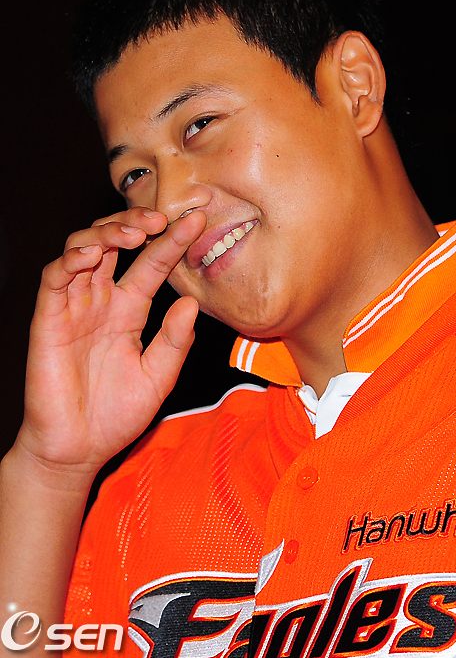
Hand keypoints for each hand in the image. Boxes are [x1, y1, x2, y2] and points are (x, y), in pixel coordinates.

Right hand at [17, 207, 205, 477]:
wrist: (78, 451)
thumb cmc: (116, 415)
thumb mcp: (158, 377)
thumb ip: (174, 341)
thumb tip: (192, 305)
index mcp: (130, 311)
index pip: (152, 264)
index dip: (172, 240)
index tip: (196, 220)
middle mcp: (102, 301)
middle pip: (114, 244)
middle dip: (135, 222)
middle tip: (161, 217)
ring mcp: (74, 307)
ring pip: (82, 250)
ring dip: (106, 232)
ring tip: (133, 231)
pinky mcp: (47, 320)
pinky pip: (55, 279)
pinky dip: (71, 260)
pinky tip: (94, 254)